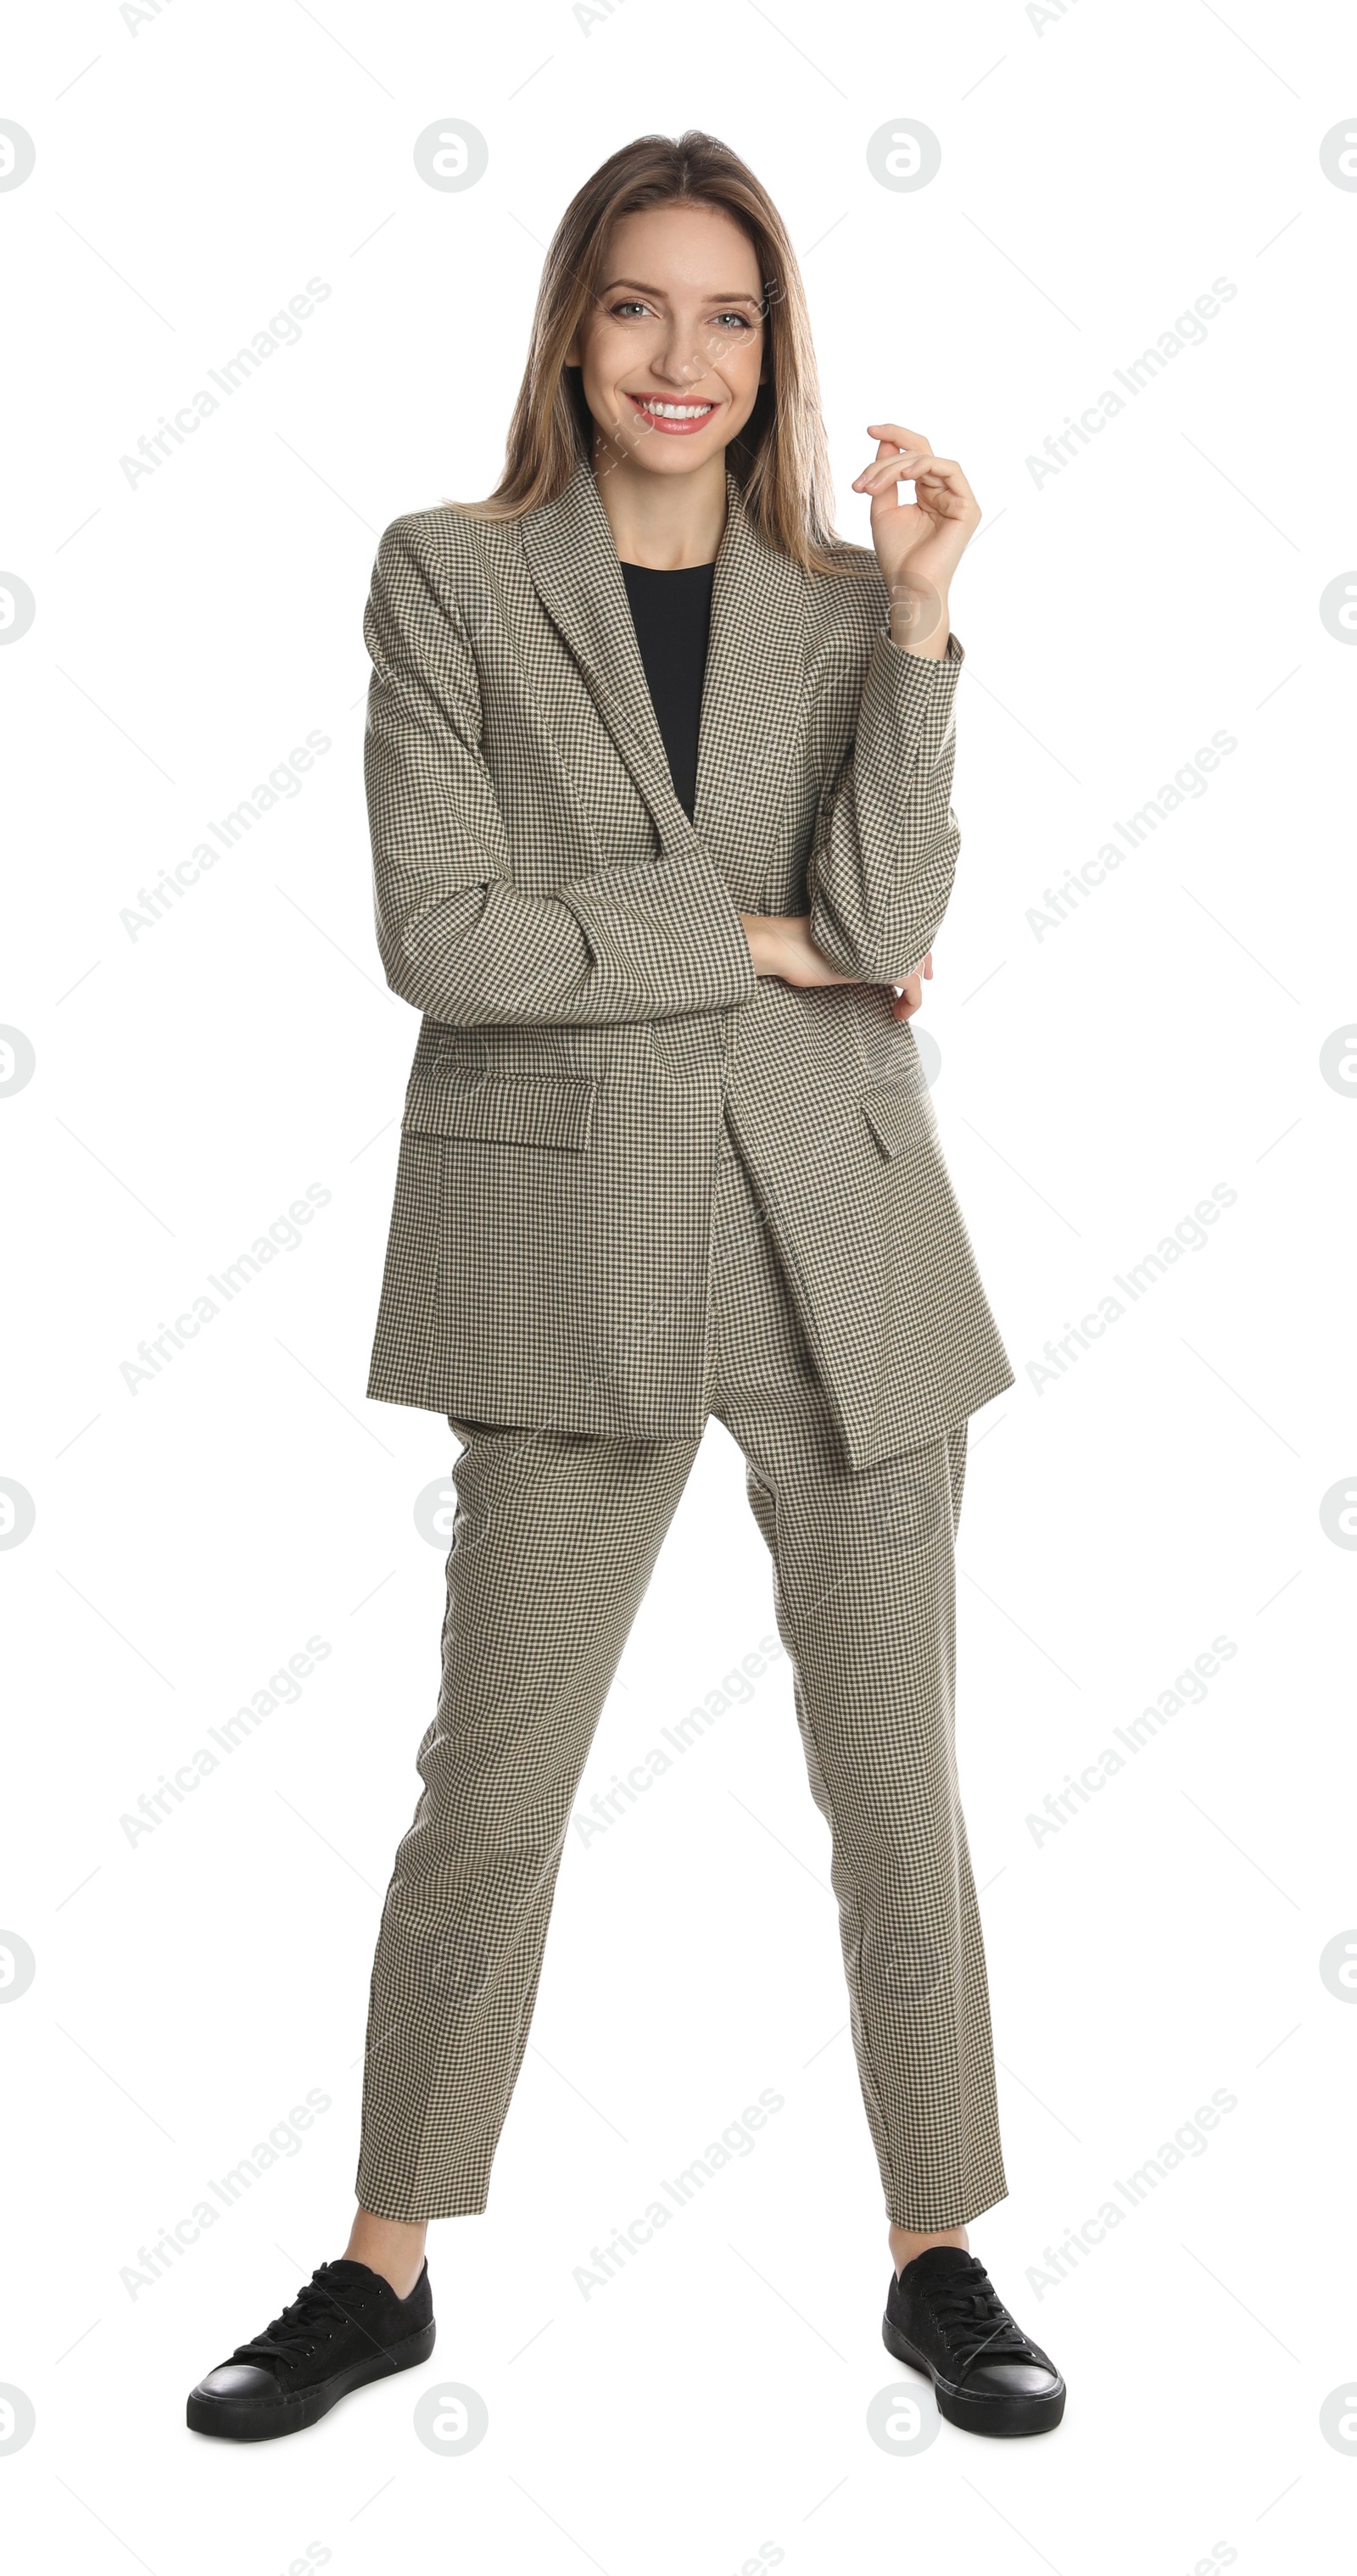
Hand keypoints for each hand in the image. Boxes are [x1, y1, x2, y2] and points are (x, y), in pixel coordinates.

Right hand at [742, 915, 931, 1015]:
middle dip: (925, 962)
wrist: (786, 945)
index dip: (918, 944)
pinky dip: (913, 1003)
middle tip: (929, 976)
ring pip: (918, 966)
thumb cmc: (797, 944)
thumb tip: (860, 957)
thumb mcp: (833, 943)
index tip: (922, 962)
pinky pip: (914, 987)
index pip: (907, 928)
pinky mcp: (886, 967)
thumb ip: (853, 944)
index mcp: (872, 918)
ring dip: (916, 986)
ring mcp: (886, 947)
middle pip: (920, 944)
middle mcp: (884, 929)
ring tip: (904, 1005)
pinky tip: (899, 1014)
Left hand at [852, 425, 980, 651]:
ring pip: (929, 460)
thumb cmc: (897, 556)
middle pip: (921, 452)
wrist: (908, 587)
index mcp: (929, 494)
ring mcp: (959, 499)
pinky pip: (949, 469)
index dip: (894, 438)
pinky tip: (903, 475)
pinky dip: (924, 467)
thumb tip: (885, 441)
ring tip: (874, 485)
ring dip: (897, 466)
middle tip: (863, 477)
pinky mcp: (967, 507)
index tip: (869, 429)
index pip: (914, 455)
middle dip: (890, 453)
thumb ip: (885, 477)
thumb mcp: (883, 508)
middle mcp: (946, 493)